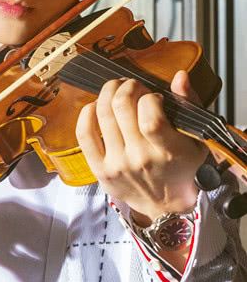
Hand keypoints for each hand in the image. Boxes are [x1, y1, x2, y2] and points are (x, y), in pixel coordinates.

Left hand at [75, 70, 207, 222]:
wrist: (165, 205)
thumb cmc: (182, 167)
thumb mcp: (196, 139)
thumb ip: (189, 105)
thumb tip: (179, 76)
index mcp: (168, 151)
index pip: (150, 117)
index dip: (150, 97)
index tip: (155, 97)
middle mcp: (140, 158)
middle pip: (122, 107)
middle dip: (127, 87)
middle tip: (133, 85)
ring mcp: (117, 164)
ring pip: (103, 115)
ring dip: (108, 93)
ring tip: (116, 89)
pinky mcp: (99, 169)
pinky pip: (84, 134)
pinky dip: (86, 114)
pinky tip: (96, 105)